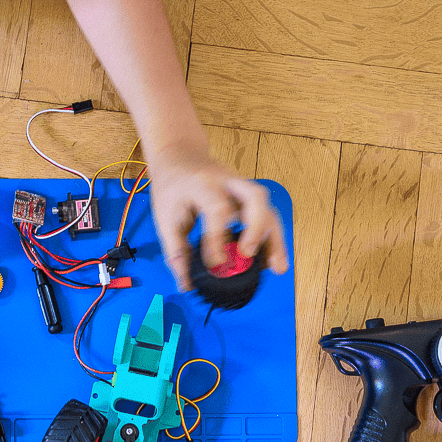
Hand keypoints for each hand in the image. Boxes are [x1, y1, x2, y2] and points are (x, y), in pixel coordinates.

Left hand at [148, 149, 289, 291]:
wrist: (180, 157)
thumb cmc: (172, 188)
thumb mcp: (164, 217)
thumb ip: (176, 250)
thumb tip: (186, 284)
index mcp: (202, 184)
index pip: (217, 208)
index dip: (218, 238)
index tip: (216, 264)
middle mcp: (228, 182)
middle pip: (255, 197)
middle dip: (256, 228)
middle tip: (248, 255)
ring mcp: (242, 188)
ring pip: (267, 208)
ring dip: (274, 238)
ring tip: (277, 268)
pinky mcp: (248, 197)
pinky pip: (267, 215)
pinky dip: (271, 239)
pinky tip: (272, 261)